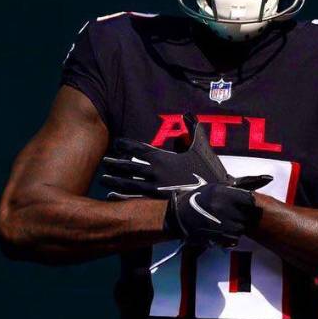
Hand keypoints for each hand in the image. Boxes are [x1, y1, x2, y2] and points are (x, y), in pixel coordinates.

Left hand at [99, 113, 270, 198]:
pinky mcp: (155, 204)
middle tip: (104, 162)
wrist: (214, 198)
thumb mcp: (201, 148)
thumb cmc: (208, 172)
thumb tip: (188, 115)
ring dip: (114, 180)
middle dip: (115, 163)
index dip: (125, 145)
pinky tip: (111, 196)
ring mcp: (153, 189)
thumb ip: (193, 130)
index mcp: (163, 158)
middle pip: (128, 166)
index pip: (138, 148)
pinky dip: (121, 197)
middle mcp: (154, 173)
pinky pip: (133, 199)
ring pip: (127, 183)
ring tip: (103, 178)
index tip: (116, 143)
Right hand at [163, 183, 264, 246]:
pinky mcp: (216, 236)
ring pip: (240, 228)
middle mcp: (222, 206)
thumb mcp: (218, 186)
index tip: (241, 205)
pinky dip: (229, 237)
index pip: (249, 199)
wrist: (178, 216)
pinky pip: (233, 239)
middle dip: (240, 216)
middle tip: (228, 214)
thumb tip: (269, 178)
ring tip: (222, 222)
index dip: (247, 204)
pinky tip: (219, 230)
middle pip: (245, 216)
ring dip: (234, 227)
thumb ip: (242, 185)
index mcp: (222, 192)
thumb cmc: (200, 198)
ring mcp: (219, 222)